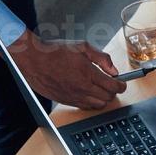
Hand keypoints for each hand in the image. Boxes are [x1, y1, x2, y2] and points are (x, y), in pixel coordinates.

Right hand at [8, 30, 125, 109]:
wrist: (33, 60)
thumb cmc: (55, 51)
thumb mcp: (83, 46)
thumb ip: (102, 58)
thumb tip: (114, 70)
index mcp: (88, 73)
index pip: (113, 86)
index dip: (122, 85)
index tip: (122, 83)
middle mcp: (81, 88)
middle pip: (108, 98)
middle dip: (113, 91)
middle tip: (111, 84)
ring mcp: (72, 96)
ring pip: (97, 105)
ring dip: (102, 98)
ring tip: (99, 88)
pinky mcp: (64, 101)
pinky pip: (84, 107)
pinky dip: (90, 102)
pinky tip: (88, 93)